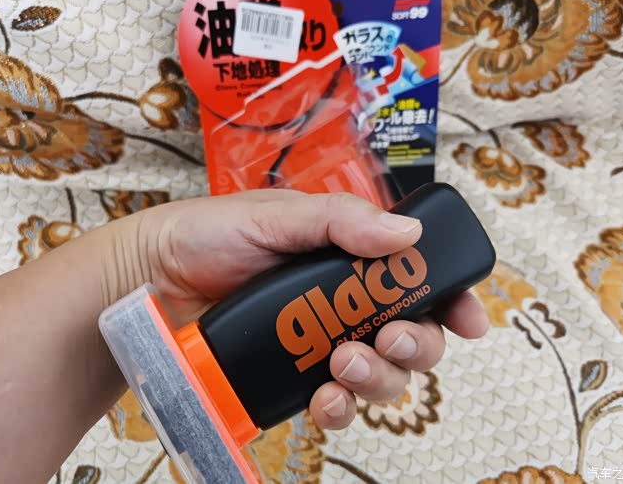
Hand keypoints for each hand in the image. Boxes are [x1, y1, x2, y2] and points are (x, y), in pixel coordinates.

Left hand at [125, 189, 489, 429]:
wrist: (152, 277)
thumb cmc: (210, 234)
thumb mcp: (277, 215)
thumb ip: (339, 222)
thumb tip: (407, 236)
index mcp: (348, 256)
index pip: (418, 280)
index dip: (452, 300)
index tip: (470, 319)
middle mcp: (344, 302)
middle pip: (414, 336)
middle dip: (419, 345)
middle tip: (393, 339)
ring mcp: (321, 343)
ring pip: (382, 376)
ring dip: (380, 378)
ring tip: (345, 362)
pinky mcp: (294, 377)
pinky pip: (337, 403)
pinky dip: (341, 407)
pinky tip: (325, 398)